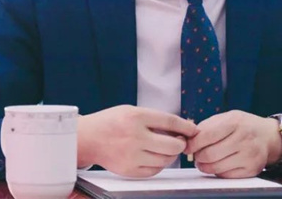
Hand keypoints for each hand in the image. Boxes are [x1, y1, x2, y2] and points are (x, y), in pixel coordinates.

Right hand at [77, 105, 198, 177]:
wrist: (88, 139)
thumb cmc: (110, 122)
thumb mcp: (131, 111)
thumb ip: (153, 118)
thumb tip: (179, 127)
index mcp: (136, 117)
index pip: (170, 121)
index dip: (186, 126)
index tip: (193, 129)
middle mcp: (135, 136)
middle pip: (172, 145)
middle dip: (181, 144)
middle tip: (181, 141)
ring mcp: (132, 155)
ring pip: (165, 160)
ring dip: (171, 155)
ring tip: (167, 148)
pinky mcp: (129, 170)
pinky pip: (154, 170)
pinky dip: (159, 164)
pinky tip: (156, 157)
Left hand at [184, 110, 281, 177]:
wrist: (268, 137)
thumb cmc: (242, 126)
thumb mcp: (227, 118)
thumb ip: (207, 127)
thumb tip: (187, 139)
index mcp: (235, 122)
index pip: (206, 136)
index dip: (192, 143)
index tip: (187, 146)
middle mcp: (243, 139)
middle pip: (209, 154)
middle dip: (197, 156)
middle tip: (196, 154)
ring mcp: (248, 156)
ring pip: (215, 167)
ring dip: (204, 165)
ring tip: (204, 160)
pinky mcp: (251, 170)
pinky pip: (224, 175)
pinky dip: (216, 171)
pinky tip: (218, 163)